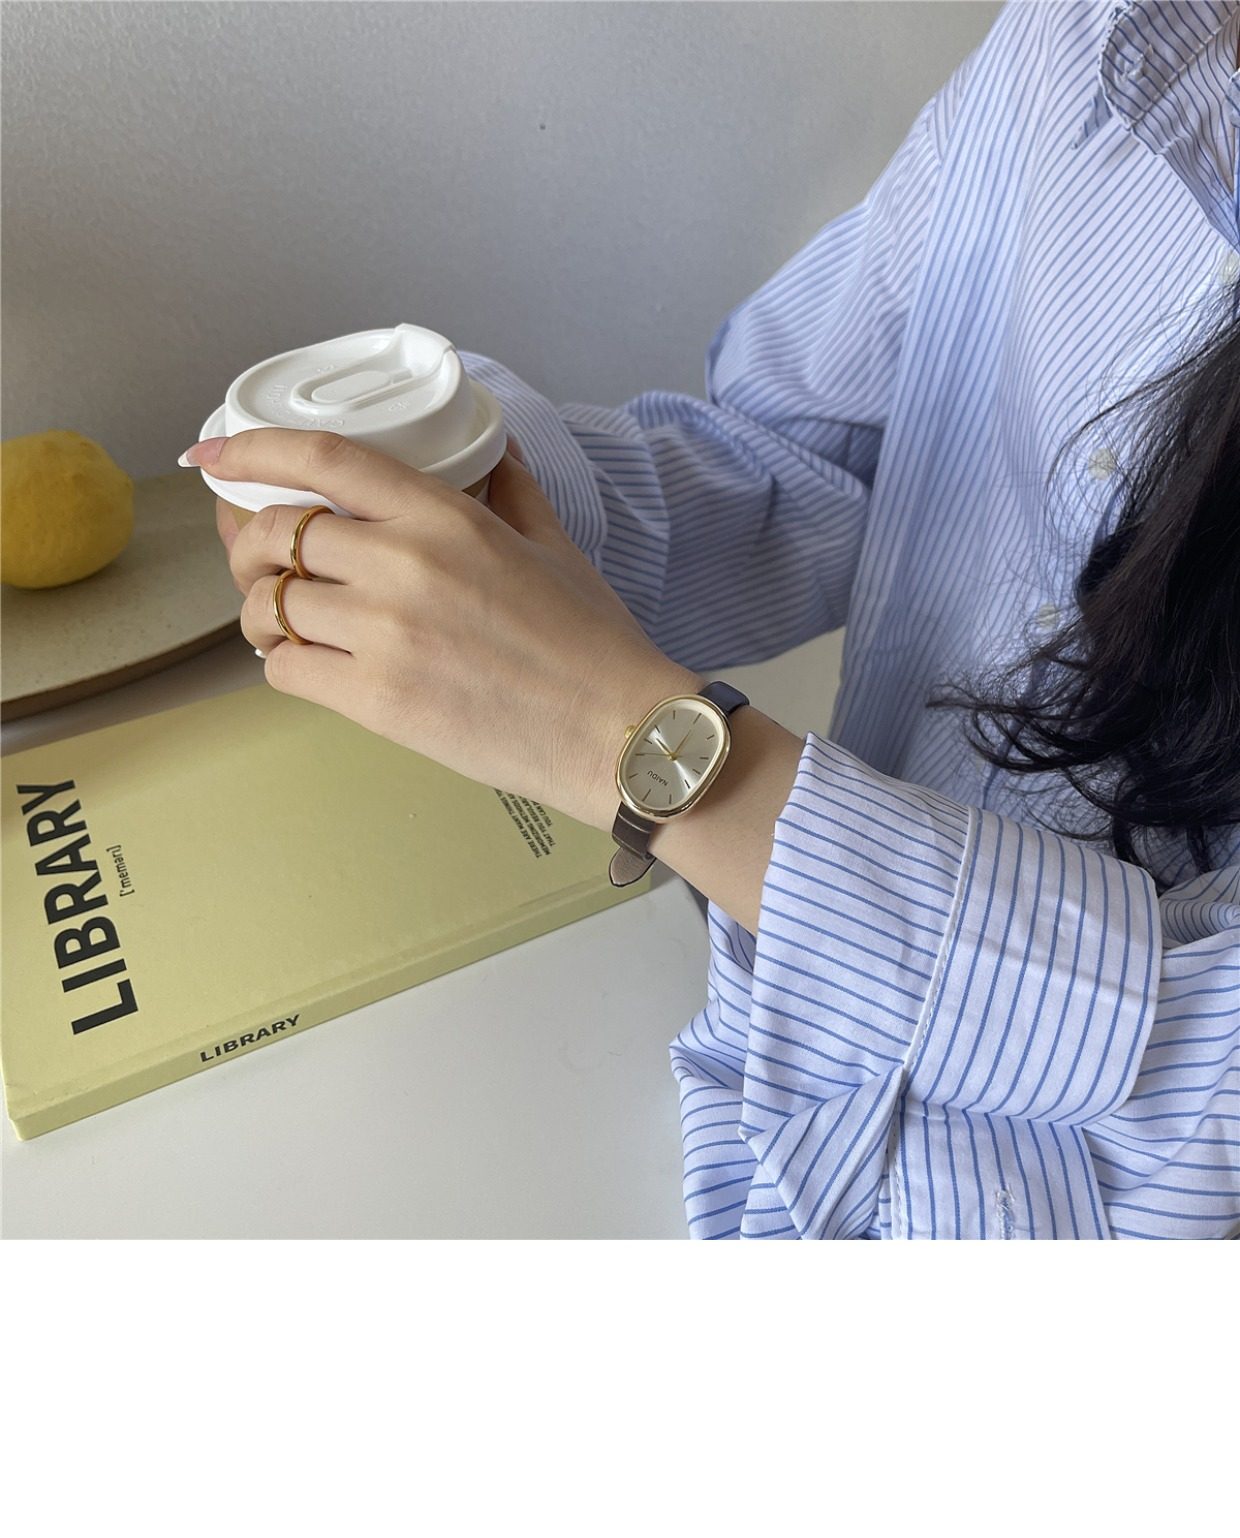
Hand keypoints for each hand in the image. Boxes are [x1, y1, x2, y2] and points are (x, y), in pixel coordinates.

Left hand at [204, 427, 701, 829]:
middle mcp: (402, 566)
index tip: (212, 456)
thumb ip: (508, 490)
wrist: (616, 734)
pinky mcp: (376, 700)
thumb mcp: (554, 545)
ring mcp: (383, 636)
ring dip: (257, 611)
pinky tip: (305, 662)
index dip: (249, 449)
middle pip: (272, 534)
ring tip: (279, 621)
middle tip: (252, 560)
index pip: (320, 460)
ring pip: (265, 606)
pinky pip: (283, 669)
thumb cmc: (593, 643)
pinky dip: (280, 662)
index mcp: (444, 517)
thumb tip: (487, 453)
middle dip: (242, 544)